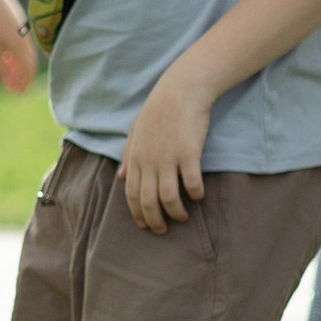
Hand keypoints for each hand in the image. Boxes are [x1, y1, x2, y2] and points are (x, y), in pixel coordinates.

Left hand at [120, 66, 211, 232]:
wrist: (180, 91)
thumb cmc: (158, 110)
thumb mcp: (136, 131)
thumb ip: (128, 154)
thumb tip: (122, 177)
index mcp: (135, 158)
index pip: (132, 194)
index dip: (138, 213)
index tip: (145, 225)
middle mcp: (149, 162)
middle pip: (148, 201)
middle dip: (154, 220)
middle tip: (163, 230)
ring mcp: (168, 158)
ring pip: (168, 197)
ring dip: (175, 212)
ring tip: (182, 217)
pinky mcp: (189, 154)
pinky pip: (191, 183)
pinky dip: (195, 194)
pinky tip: (198, 196)